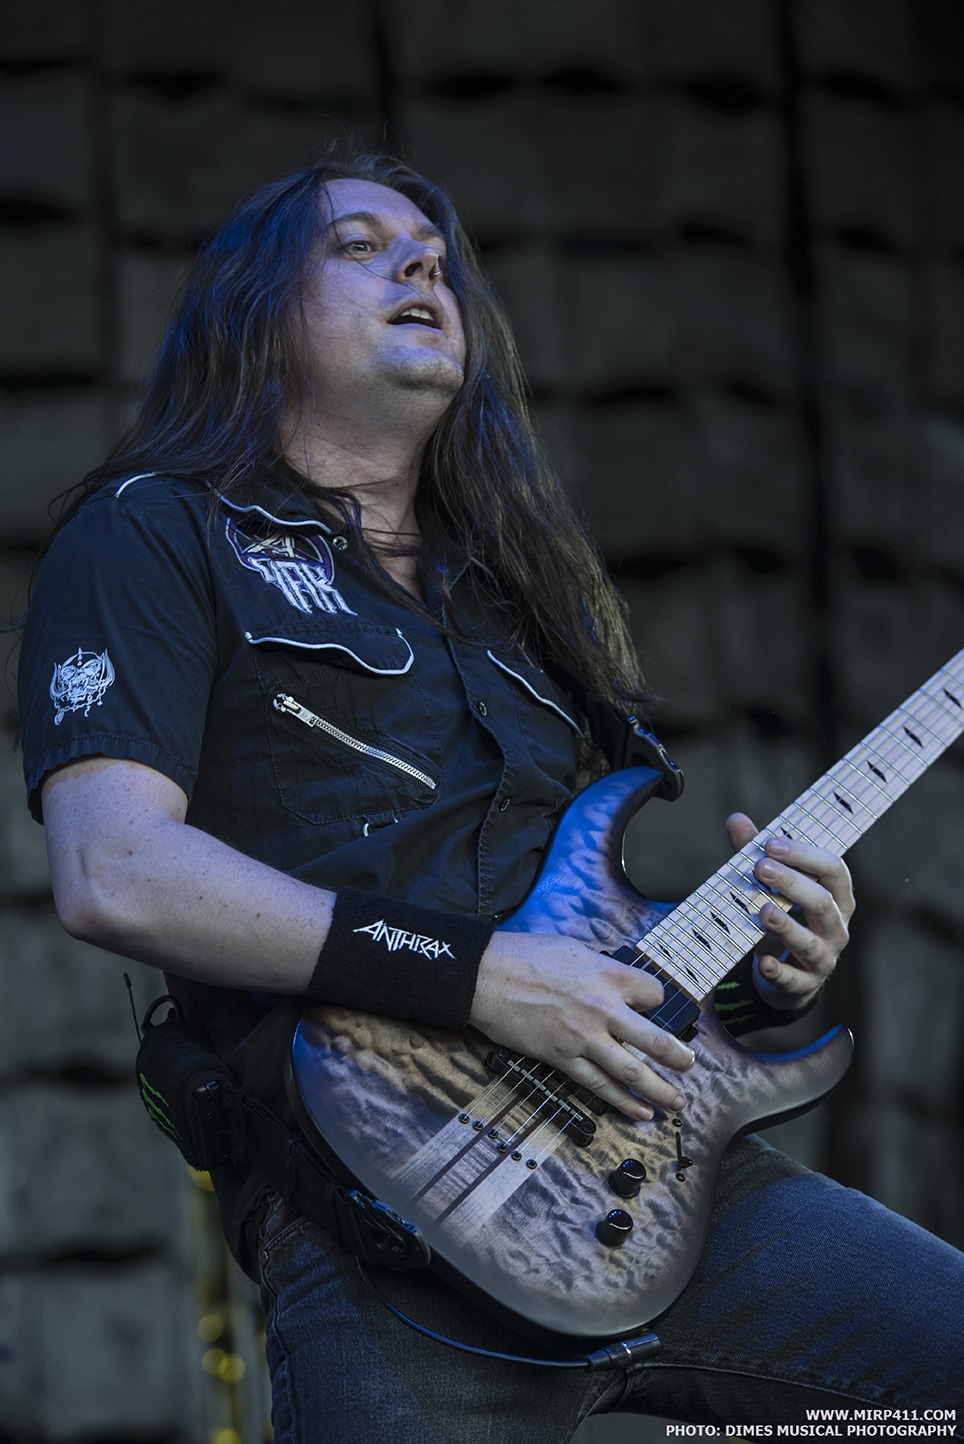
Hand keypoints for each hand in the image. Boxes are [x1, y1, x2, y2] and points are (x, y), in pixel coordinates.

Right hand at [469, 931, 695, 1121]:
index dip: (657, 1001)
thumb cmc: (524, 956)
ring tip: (677, 1103)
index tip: (653, 1008)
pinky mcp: (563, 1058)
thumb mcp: (573, 949)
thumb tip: (614, 982)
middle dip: (679, 1058)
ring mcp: (584, 1038)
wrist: (486, 976)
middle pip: (655, 1039)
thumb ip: (600, 968)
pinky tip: (639, 1111)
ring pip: (633, 1071)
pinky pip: (600, 1085)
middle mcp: (602, 1008)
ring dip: (660, 1091)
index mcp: (607, 975)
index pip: (653, 994)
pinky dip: (622, 1101)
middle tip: (690, 1066)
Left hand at [726, 813, 854, 1009]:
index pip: (834, 870)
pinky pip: (794, 979)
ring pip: (810, 942)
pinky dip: (778, 971)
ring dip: (786, 925)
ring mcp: (823, 958)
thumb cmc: (785, 917)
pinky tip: (762, 962)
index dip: (804, 854)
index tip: (770, 844)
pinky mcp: (804, 984)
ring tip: (762, 910)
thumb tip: (736, 820)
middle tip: (761, 868)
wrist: (788, 974)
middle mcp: (837, 927)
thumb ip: (756, 855)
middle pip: (823, 902)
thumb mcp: (772, 887)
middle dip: (793, 883)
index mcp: (836, 897)